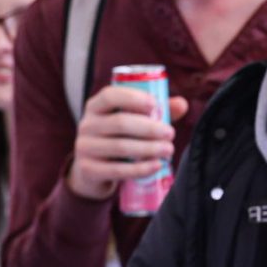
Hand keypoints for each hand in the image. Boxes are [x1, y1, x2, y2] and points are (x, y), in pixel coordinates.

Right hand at [66, 85, 190, 200]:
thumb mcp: (133, 121)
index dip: (132, 98)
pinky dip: (140, 168)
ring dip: (149, 148)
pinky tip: (157, 165)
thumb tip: (182, 104)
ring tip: (169, 150)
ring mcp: (84, 148)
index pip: (109, 95)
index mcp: (96, 106)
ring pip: (120, 147)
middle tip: (170, 134)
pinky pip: (117, 170)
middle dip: (149, 128)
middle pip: (119, 123)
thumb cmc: (119, 138)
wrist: (93, 171)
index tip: (155, 104)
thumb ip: (156, 111)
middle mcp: (86, 124)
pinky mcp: (88, 170)